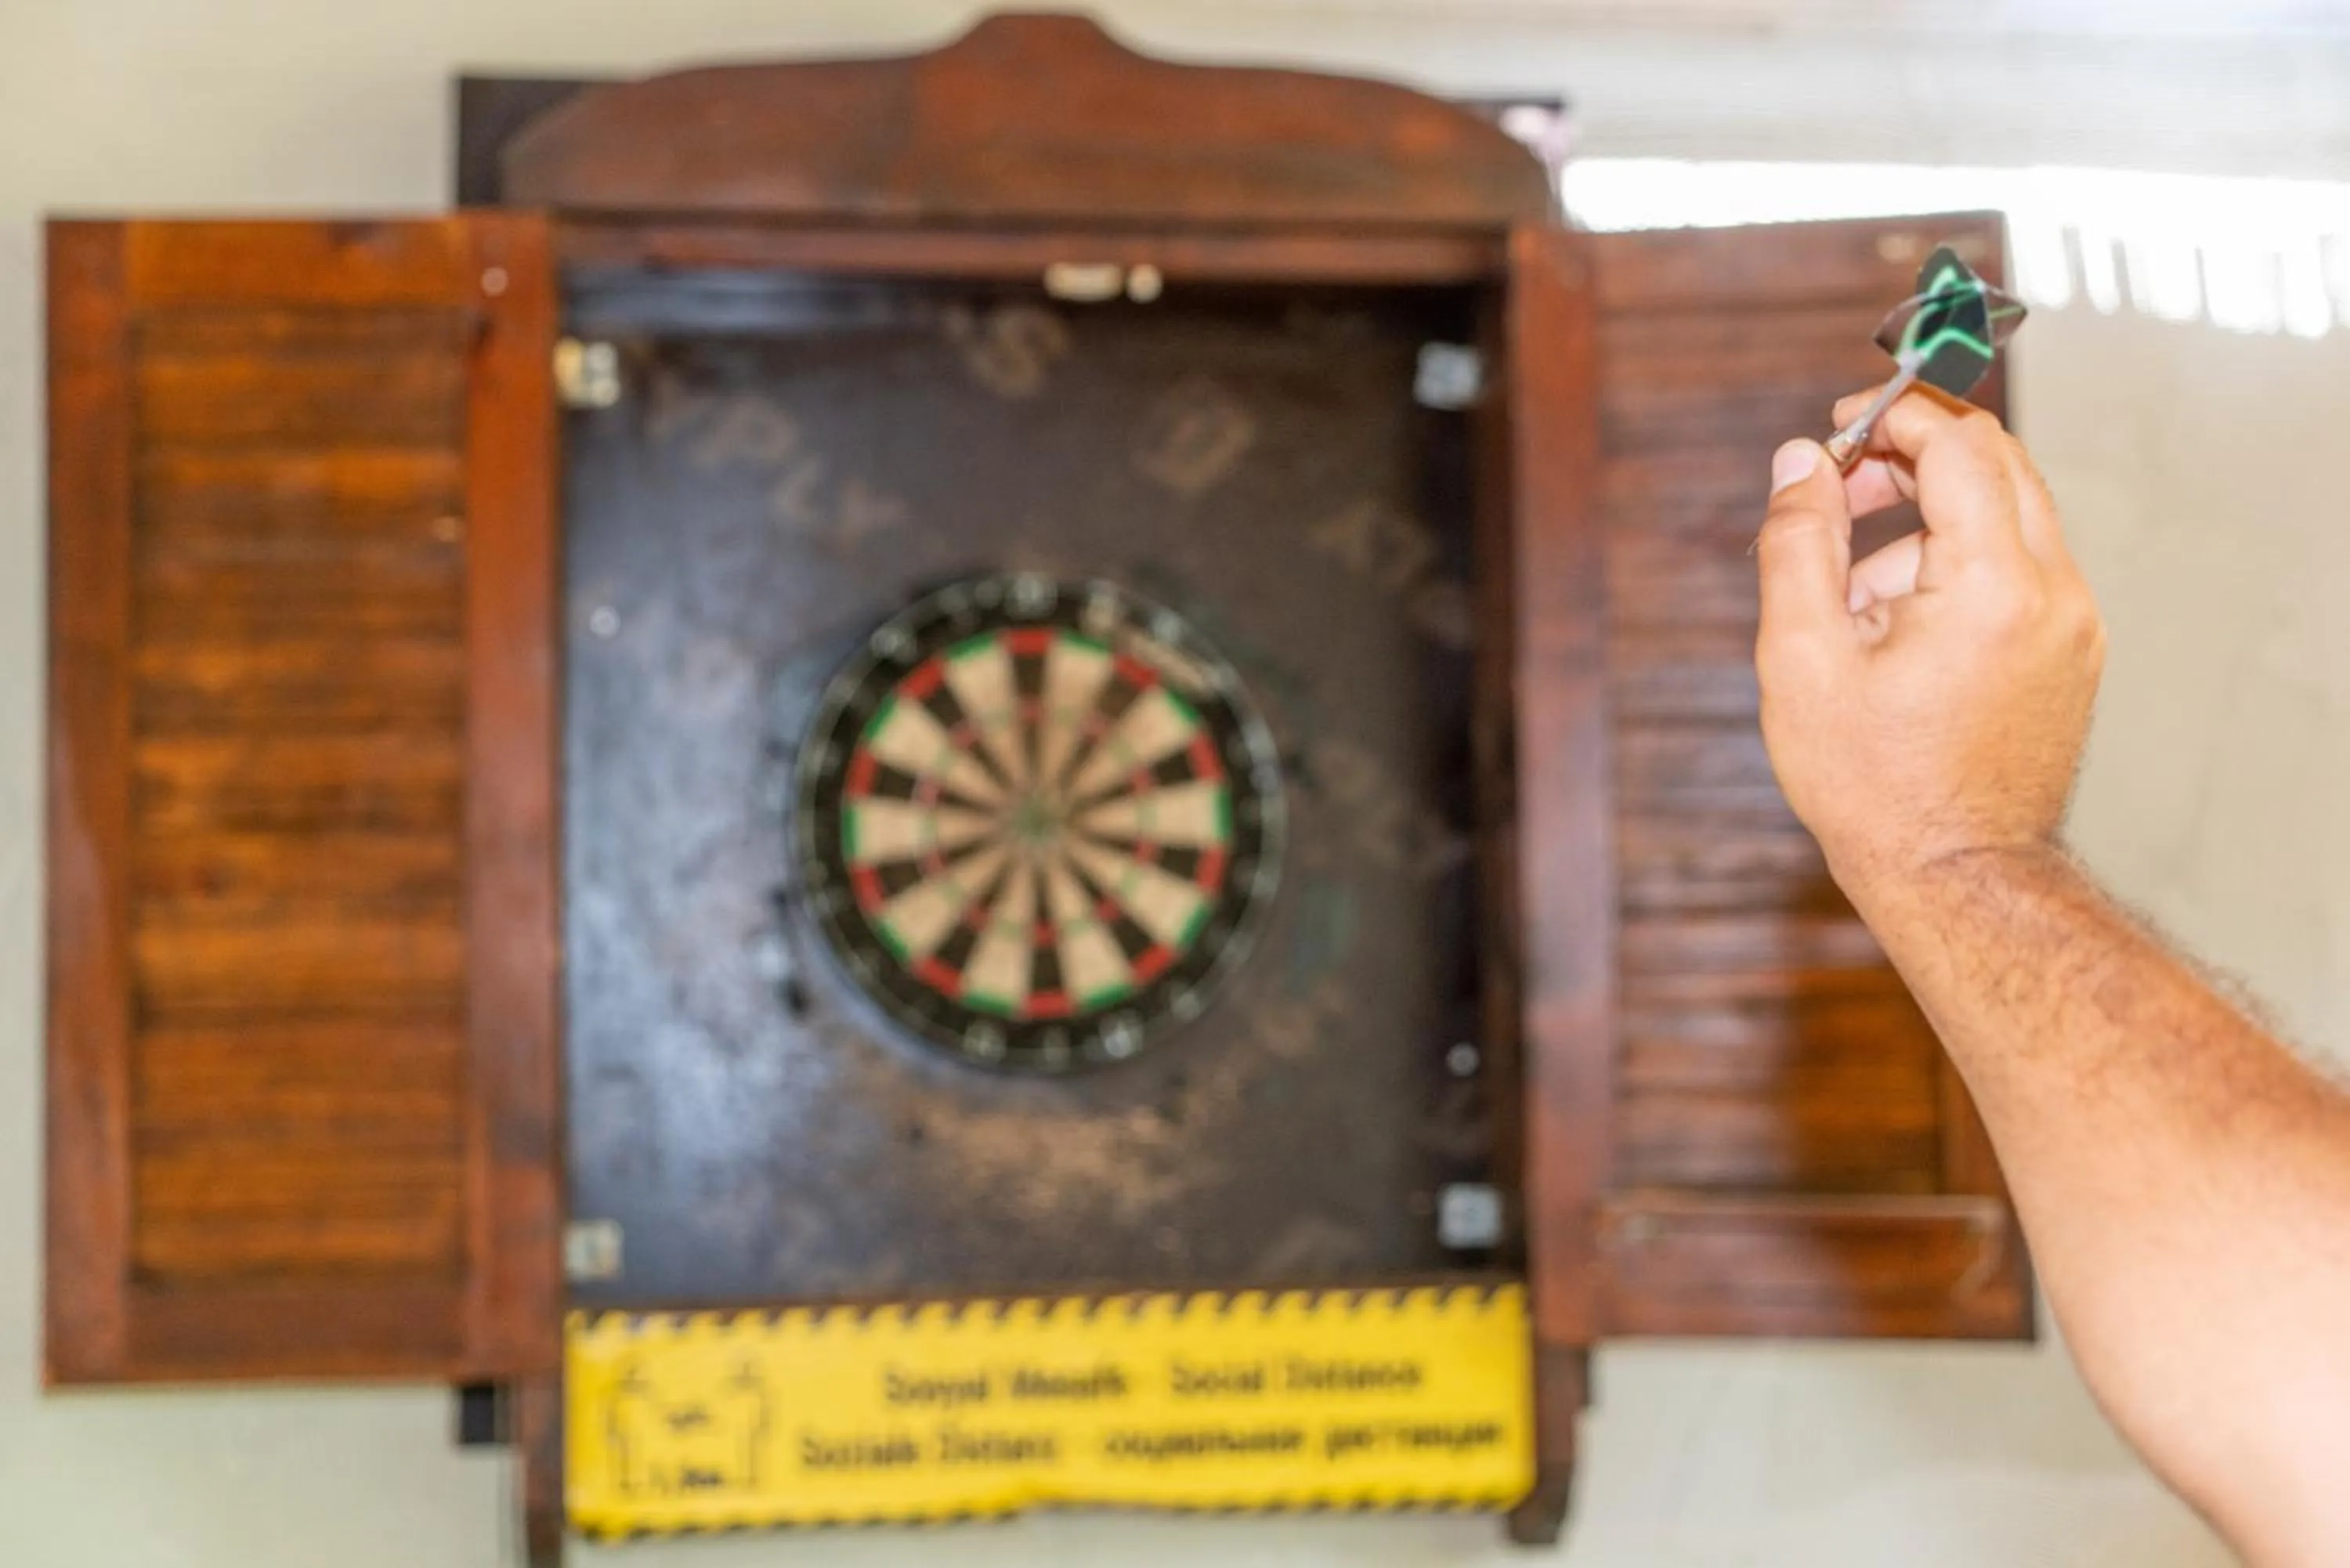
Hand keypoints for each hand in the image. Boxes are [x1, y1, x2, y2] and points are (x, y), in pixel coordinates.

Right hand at [1753, 388, 2105, 902]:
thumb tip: (1798, 461)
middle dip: (1913, 456)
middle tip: (1841, 488)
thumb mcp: (1801, 659)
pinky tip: (1901, 635)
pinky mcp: (2073, 651)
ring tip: (1855, 606)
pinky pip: (2018, 569)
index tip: (1839, 427)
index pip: (1962, 442)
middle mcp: (2055, 592)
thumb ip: (1797, 542)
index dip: (1895, 415)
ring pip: (2006, 515)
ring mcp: (2075, 624)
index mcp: (1994, 586)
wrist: (1956, 878)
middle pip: (1997, 462)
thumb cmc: (1872, 785)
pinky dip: (1959, 569)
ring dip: (1927, 524)